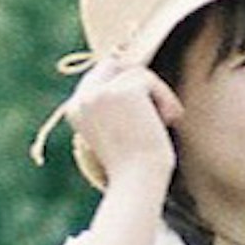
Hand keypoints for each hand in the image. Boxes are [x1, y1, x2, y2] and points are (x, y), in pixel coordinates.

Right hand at [61, 54, 180, 188]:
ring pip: (135, 72)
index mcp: (75, 110)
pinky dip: (164, 97)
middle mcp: (82, 98)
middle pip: (112, 64)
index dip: (122, 81)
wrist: (137, 181)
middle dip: (137, 79)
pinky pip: (149, 79)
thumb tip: (137, 80)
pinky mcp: (121, 90)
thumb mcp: (117, 133)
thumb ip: (117, 108)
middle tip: (160, 102)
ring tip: (166, 120)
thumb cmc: (133, 166)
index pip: (97, 77)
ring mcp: (100, 92)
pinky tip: (169, 119)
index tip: (146, 96)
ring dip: (156, 94)